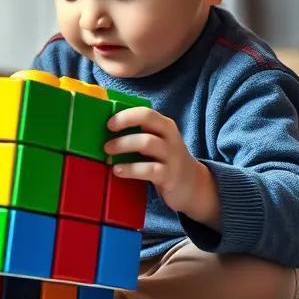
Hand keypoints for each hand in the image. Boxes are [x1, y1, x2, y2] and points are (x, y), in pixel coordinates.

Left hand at [104, 107, 219, 225]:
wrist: (193, 187)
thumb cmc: (165, 162)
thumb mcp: (157, 144)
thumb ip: (139, 135)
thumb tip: (104, 132)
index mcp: (164, 126)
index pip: (145, 112)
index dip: (125, 115)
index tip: (108, 123)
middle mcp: (170, 137)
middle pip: (148, 120)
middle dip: (124, 124)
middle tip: (106, 139)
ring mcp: (172, 156)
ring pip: (146, 142)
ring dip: (123, 146)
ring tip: (108, 155)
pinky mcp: (170, 175)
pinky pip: (148, 169)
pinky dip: (130, 169)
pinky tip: (117, 171)